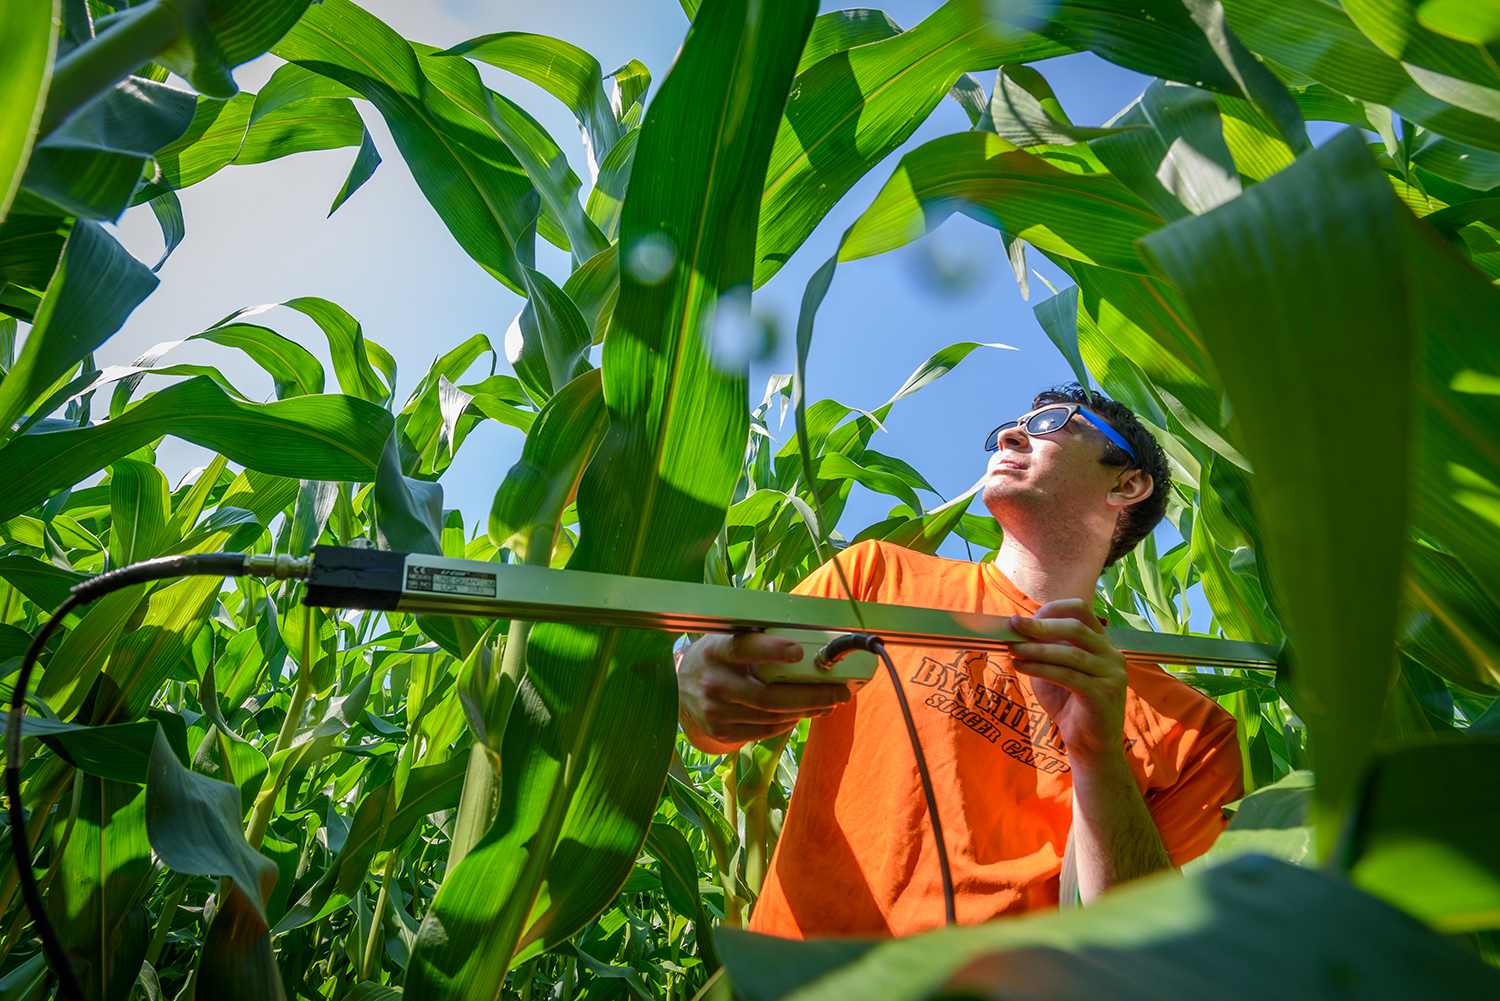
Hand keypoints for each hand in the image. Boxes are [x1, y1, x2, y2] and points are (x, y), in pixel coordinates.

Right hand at [677, 632, 853, 752]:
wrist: (679, 686)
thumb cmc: (717, 655)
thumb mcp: (728, 636)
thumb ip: (759, 637)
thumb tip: (808, 637)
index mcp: (716, 650)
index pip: (744, 648)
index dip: (771, 650)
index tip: (798, 651)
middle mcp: (714, 683)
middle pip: (768, 696)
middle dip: (810, 696)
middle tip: (840, 692)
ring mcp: (716, 712)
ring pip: (771, 717)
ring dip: (806, 711)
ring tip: (829, 702)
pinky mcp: (721, 732)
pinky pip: (765, 731)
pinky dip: (789, 722)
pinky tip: (804, 712)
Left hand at [1008, 599, 1128, 765]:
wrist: (1089, 744)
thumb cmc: (1068, 704)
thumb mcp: (1053, 669)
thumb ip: (1042, 649)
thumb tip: (1015, 627)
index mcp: (1102, 643)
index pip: (1081, 611)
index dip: (1052, 610)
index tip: (1025, 618)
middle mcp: (1112, 655)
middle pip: (1076, 628)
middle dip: (1041, 626)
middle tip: (1013, 626)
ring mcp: (1112, 674)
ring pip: (1070, 653)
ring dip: (1036, 649)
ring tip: (1012, 649)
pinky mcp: (1104, 694)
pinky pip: (1067, 676)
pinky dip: (1040, 669)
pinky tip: (1020, 667)